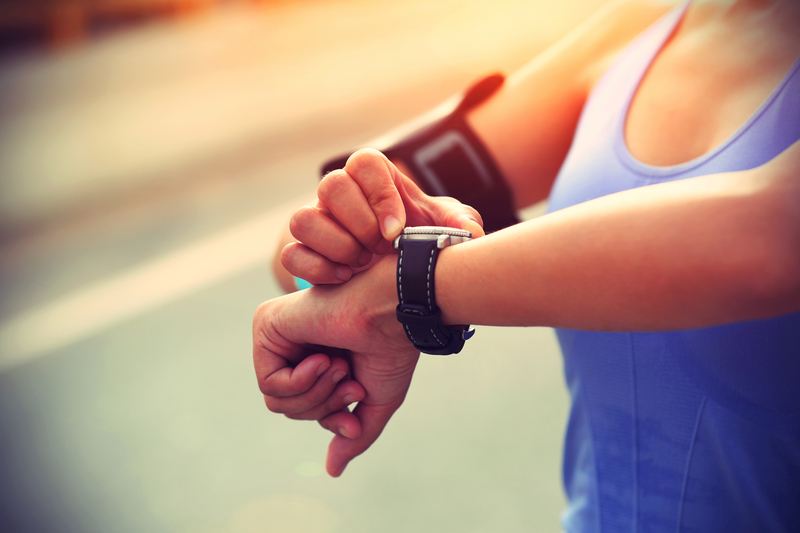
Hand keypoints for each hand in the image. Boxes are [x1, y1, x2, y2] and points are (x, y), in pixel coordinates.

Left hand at [253, 255, 419, 476]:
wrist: (394, 312)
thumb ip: (352, 434)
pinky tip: (324, 359)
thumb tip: (331, 471)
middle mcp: (291, 345)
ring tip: (340, 366)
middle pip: (287, 407)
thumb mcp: (373, 400)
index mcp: (315, 357)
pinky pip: (270, 384)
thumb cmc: (390, 348)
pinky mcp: (267, 325)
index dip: (330, 418)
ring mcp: (276, 334)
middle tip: (352, 382)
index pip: (305, 407)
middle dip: (324, 406)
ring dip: (316, 394)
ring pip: (276, 400)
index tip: (353, 417)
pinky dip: (301, 382)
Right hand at [282, 148, 484, 284]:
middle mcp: (341, 195)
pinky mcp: (304, 252)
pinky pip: (292, 255)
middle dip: (359, 223)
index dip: (379, 195)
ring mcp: (319, 222)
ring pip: (303, 219)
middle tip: (381, 248)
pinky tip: (345, 278)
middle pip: (331, 186)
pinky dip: (316, 268)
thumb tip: (470, 233)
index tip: (396, 230)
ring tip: (362, 263)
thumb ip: (459, 224)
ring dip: (335, 245)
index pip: (365, 162)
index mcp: (375, 179)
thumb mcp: (445, 229)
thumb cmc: (419, 237)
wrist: (396, 270)